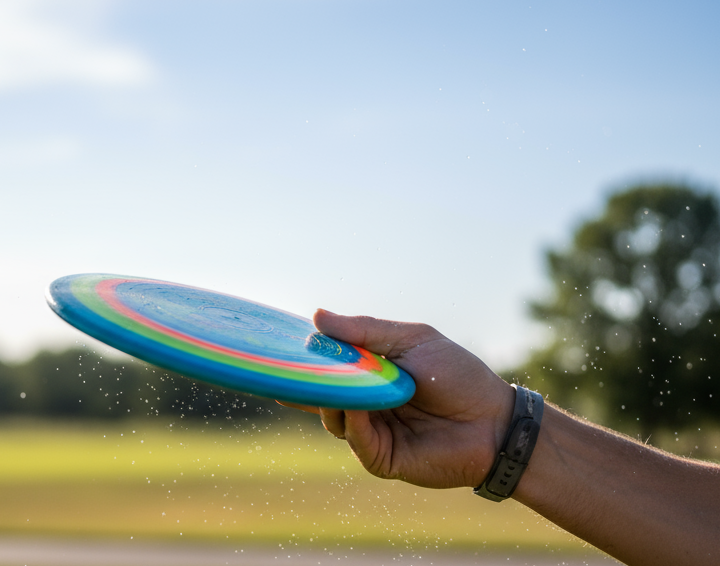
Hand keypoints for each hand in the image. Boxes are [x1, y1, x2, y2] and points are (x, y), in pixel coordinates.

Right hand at [286, 309, 514, 489]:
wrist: (496, 422)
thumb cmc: (458, 376)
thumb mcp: (411, 340)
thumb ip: (364, 331)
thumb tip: (316, 317)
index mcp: (369, 374)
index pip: (327, 365)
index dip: (305, 357)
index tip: (278, 344)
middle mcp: (364, 404)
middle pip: (320, 394)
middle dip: (302, 381)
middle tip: (282, 367)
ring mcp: (370, 432)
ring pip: (332, 417)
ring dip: (330, 399)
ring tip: (332, 381)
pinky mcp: (380, 458)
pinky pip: (355, 439)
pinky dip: (352, 421)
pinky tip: (356, 405)